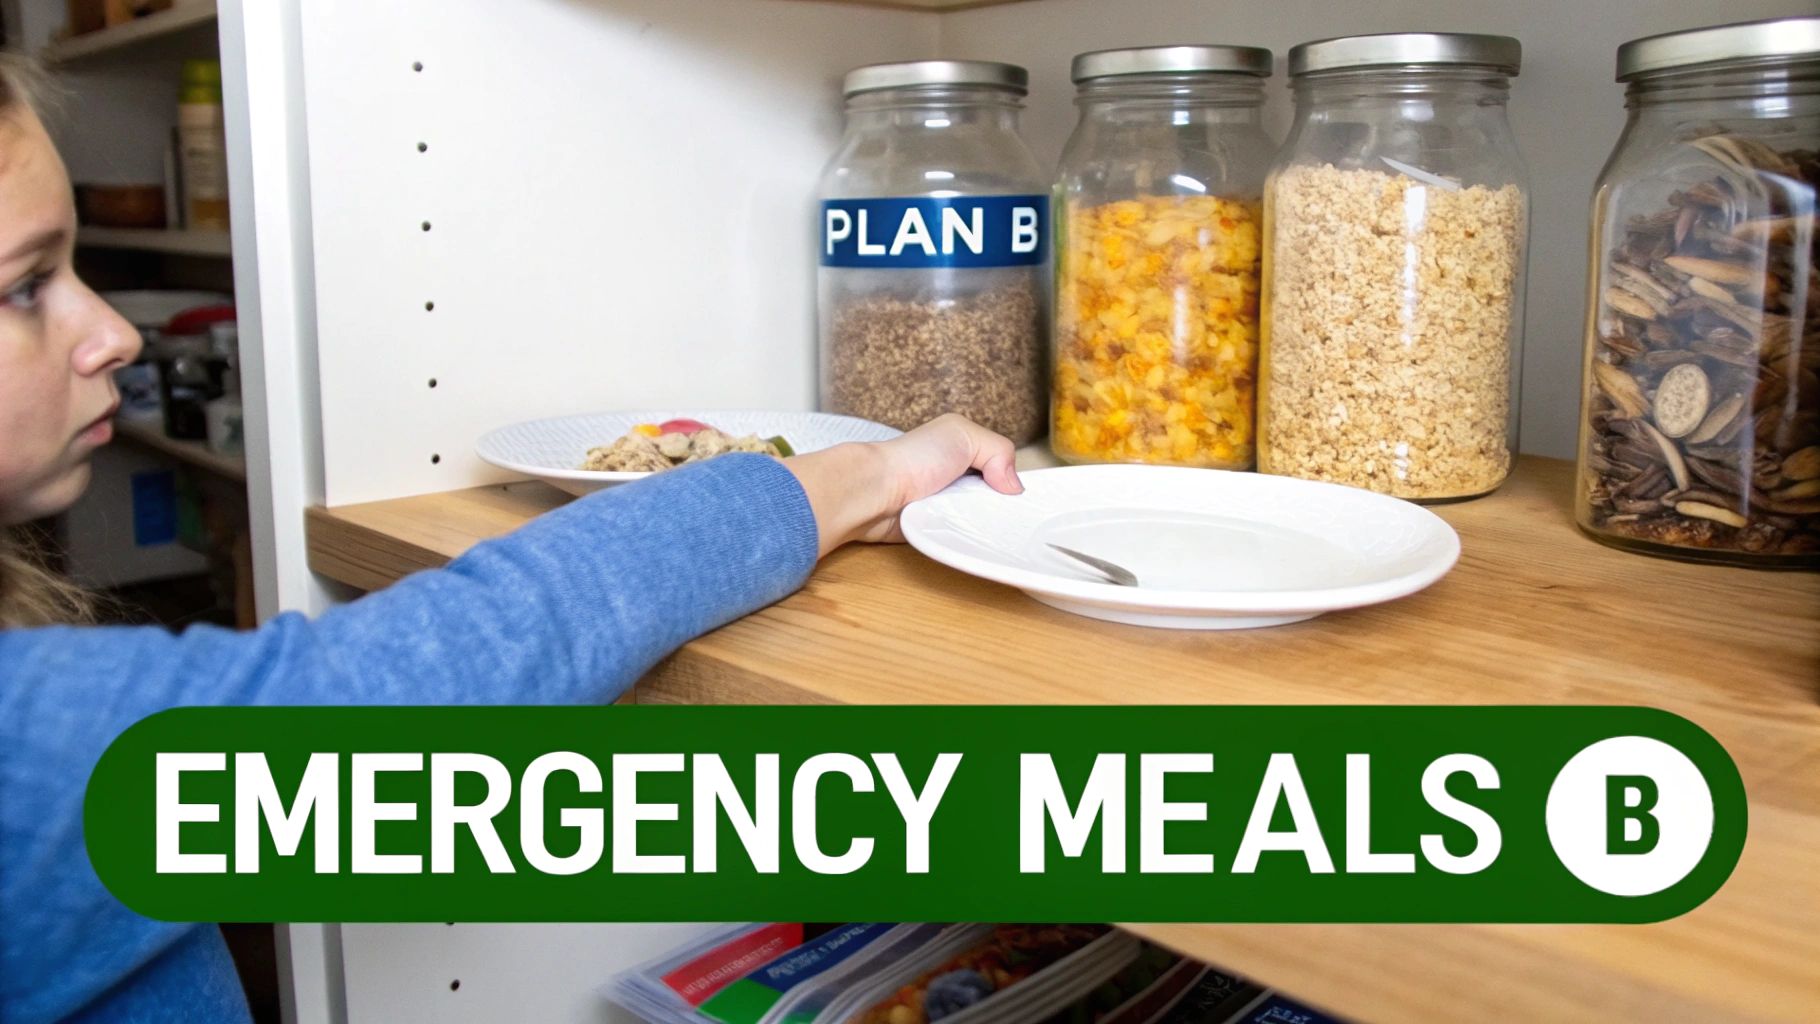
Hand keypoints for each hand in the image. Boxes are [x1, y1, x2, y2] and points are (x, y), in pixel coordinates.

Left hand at [786, 414, 1023, 556]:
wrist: (876, 493)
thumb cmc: (913, 458)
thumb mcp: (964, 435)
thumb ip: (999, 450)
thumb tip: (1013, 486)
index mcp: (963, 451)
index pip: (1000, 468)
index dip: (1012, 482)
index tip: (1022, 497)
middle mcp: (955, 478)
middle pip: (993, 498)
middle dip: (1002, 507)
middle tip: (1011, 516)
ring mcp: (945, 505)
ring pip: (980, 520)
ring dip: (986, 524)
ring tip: (997, 530)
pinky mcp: (935, 530)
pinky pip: (962, 538)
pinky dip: (969, 538)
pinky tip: (976, 540)